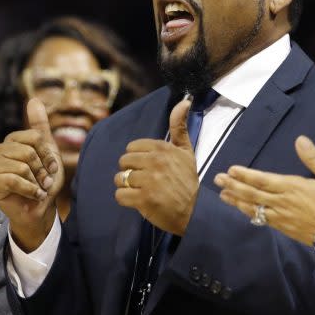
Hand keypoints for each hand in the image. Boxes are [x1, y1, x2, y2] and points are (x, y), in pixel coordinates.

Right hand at [0, 98, 62, 251]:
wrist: (40, 209)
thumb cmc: (43, 181)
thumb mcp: (48, 152)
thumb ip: (40, 126)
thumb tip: (34, 99)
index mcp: (14, 140)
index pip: (35, 137)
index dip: (47, 154)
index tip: (51, 167)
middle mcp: (1, 150)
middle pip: (28, 151)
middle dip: (42, 169)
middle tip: (44, 181)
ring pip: (21, 166)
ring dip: (37, 181)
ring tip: (38, 188)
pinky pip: (13, 180)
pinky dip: (29, 189)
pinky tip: (32, 195)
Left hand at [114, 99, 197, 235]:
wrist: (194, 212)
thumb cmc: (187, 181)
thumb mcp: (186, 152)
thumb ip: (179, 127)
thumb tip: (184, 101)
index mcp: (163, 149)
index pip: (132, 148)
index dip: (137, 159)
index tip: (148, 168)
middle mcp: (156, 162)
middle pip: (124, 162)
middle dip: (130, 172)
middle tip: (144, 181)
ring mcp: (149, 181)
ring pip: (120, 178)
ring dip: (126, 186)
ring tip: (140, 191)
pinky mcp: (143, 199)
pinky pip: (120, 195)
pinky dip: (125, 199)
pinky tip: (137, 201)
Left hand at [214, 136, 314, 245]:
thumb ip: (314, 159)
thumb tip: (300, 139)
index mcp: (291, 187)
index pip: (262, 180)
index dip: (245, 175)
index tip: (231, 169)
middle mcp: (281, 202)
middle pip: (252, 193)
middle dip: (233, 186)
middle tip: (217, 179)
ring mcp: (279, 216)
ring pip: (253, 207)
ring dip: (236, 200)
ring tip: (222, 194)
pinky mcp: (282, 227)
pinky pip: (260, 219)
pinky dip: (248, 213)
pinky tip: (241, 209)